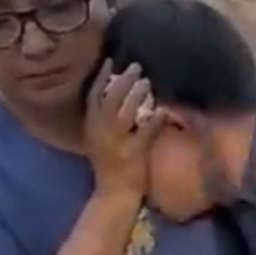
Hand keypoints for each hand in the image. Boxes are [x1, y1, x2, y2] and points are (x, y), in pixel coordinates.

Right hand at [84, 60, 163, 198]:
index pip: (92, 96)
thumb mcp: (101, 138)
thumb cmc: (110, 164)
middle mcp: (100, 133)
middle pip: (109, 99)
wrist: (115, 194)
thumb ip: (105, 118)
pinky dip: (155, 120)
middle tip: (136, 66)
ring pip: (125, 113)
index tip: (111, 60)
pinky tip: (164, 110)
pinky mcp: (134, 153)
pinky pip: (146, 132)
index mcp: (91, 127)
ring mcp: (117, 143)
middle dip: (122, 80)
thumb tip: (119, 92)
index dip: (101, 77)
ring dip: (137, 95)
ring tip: (148, 82)